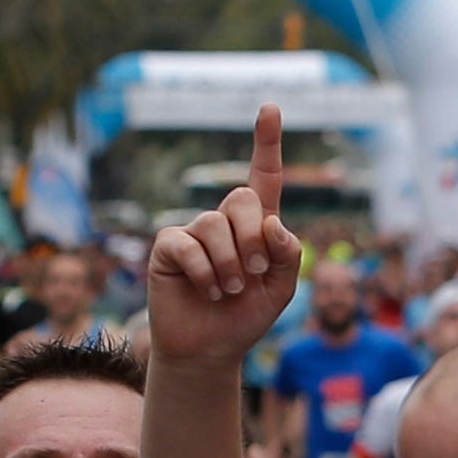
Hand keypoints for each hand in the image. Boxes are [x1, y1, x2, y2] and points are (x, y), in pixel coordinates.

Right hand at [147, 104, 301, 368]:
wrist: (211, 350)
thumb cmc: (246, 317)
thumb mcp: (281, 288)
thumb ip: (287, 254)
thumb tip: (272, 221)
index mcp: (256, 225)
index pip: (264, 176)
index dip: (267, 141)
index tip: (270, 107)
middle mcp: (224, 221)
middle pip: (242, 199)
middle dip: (254, 239)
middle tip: (253, 273)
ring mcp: (194, 231)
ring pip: (216, 224)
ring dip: (230, 264)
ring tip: (229, 290)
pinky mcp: (169, 247)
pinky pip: (189, 245)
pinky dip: (205, 272)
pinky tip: (208, 291)